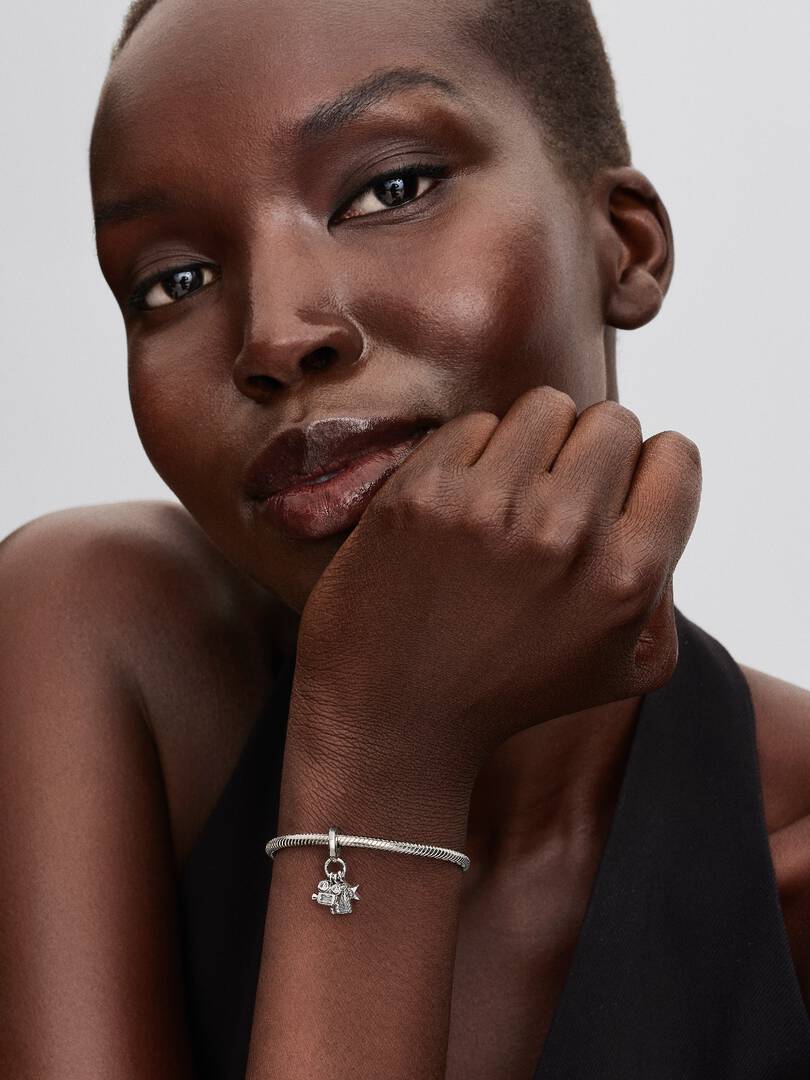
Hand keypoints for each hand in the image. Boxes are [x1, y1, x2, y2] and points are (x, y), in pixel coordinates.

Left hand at [290, 387, 701, 785]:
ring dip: (530, 445)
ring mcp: (490, 507)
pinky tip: (455, 510)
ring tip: (505, 499)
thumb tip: (654, 504)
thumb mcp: (626, 667)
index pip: (675, 453)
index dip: (644, 470)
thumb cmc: (513, 691)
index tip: (611, 496)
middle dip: (587, 451)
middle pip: (611, 418)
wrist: (394, 719)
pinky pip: (473, 425)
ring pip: (543, 407)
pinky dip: (469, 457)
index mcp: (628, 577)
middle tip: (553, 496)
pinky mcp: (421, 493)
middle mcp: (565, 533)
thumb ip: (664, 584)